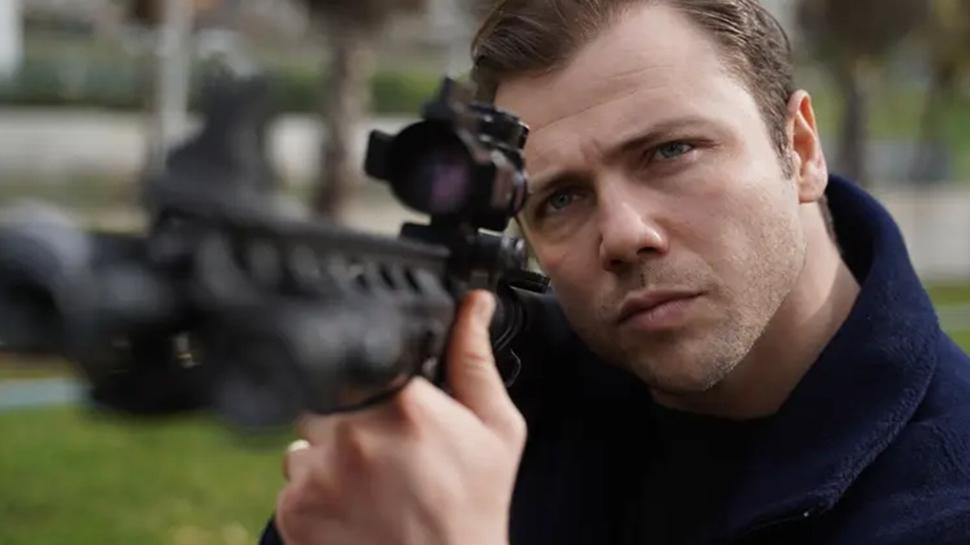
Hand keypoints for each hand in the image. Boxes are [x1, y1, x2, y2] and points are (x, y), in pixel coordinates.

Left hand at [275, 290, 526, 544]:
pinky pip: (292, 480)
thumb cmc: (472, 509)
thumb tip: (474, 303)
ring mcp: (318, 471)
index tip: (385, 396)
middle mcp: (352, 431)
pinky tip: (351, 507)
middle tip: (387, 447)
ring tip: (368, 482)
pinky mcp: (293, 509)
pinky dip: (315, 491)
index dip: (370, 375)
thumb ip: (474, 359)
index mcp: (403, 402)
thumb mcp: (494, 429)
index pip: (361, 358)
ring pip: (307, 438)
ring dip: (329, 453)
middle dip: (350, 414)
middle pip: (330, 396)